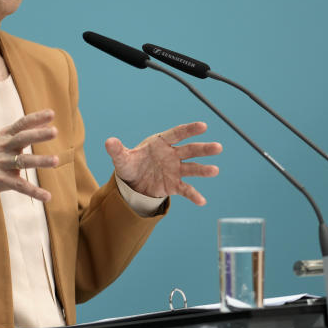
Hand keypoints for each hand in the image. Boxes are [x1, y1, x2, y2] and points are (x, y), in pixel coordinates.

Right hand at [0, 109, 59, 202]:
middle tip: (55, 131)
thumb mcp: (0, 141)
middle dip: (38, 135)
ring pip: (23, 161)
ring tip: (56, 161)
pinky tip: (47, 196)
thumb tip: (44, 122)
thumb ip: (20, 132)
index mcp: (4, 137)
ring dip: (40, 161)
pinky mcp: (1, 181)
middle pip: (22, 139)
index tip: (52, 113)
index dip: (36, 118)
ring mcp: (1, 164)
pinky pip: (20, 186)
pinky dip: (34, 192)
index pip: (21, 124)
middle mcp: (3, 148)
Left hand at [105, 121, 221, 205]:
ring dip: (203, 170)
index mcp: (160, 142)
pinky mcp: (174, 184)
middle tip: (218, 148)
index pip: (177, 134)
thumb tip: (109, 142)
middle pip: (190, 150)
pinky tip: (201, 201)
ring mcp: (175, 169)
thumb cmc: (130, 164)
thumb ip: (117, 150)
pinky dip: (193, 195)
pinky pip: (185, 189)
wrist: (133, 182)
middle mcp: (172, 154)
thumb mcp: (122, 158)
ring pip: (192, 168)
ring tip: (215, 170)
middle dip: (203, 149)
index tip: (203, 126)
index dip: (190, 130)